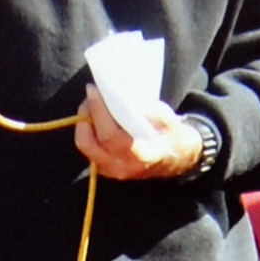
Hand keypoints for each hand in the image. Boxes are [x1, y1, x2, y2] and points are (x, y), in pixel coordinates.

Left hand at [73, 86, 206, 182]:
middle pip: (88, 143)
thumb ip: (154, 112)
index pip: (110, 135)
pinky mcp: (105, 168)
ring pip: (85, 146)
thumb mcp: (170, 120)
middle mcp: (122, 166)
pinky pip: (88, 148)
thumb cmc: (172, 136)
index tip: (93, 91)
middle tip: (90, 97)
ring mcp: (112, 170)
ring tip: (91, 104)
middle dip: (85, 115)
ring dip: (84, 123)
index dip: (98, 111)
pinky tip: (95, 117)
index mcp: (140, 155)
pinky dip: (88, 130)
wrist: (175, 160)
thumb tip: (131, 102)